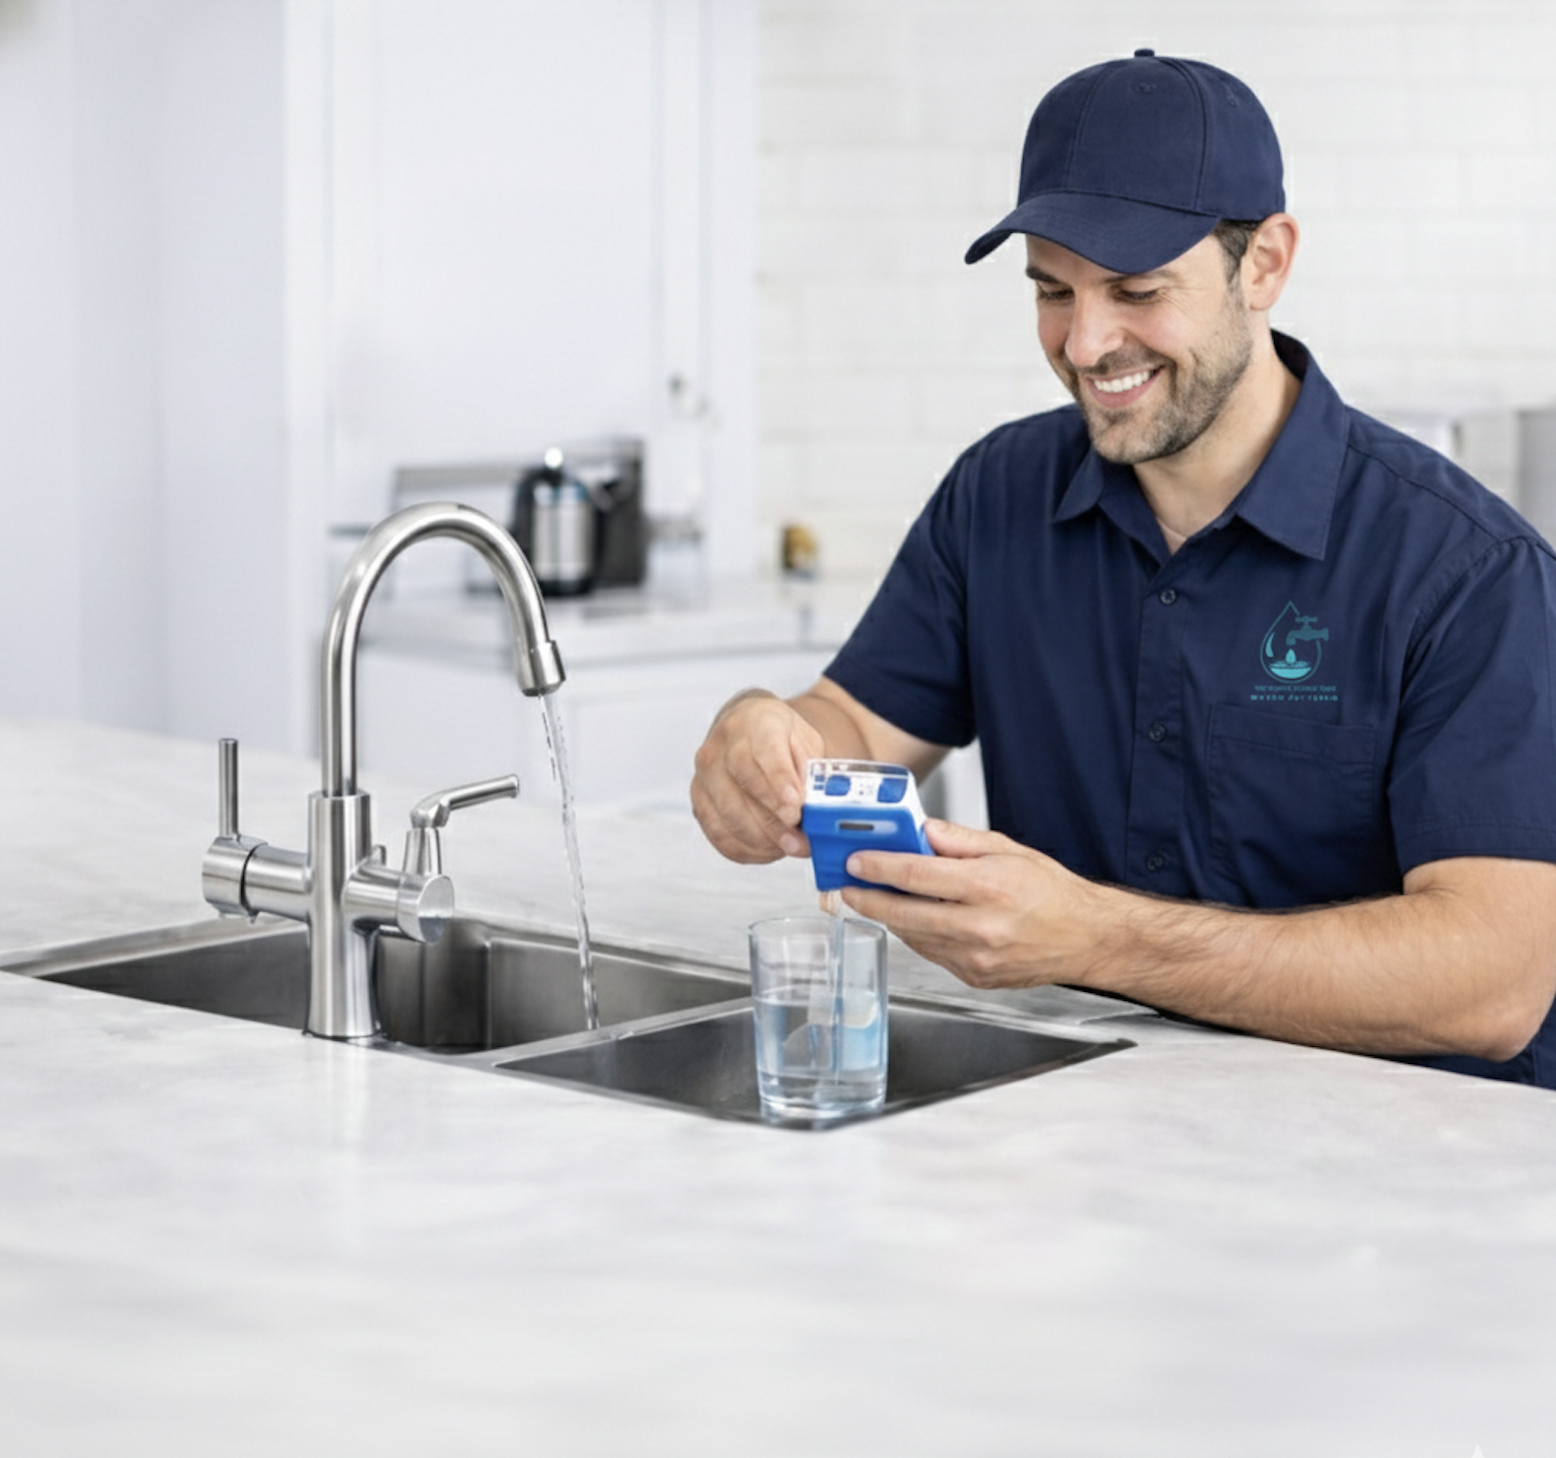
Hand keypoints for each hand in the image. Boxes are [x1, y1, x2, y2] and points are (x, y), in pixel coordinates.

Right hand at [690, 691, 825, 863]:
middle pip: (742, 787)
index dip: (779, 782)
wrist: (747, 728)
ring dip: (761, 839)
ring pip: (727, 814)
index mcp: (754, 722)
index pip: (763, 752)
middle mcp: (721, 746)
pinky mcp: (699, 801)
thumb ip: (808, 772)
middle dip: (773, 820)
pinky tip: (768, 849)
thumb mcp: (804, 742)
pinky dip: (745, 848)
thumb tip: (812, 809)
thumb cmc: (779, 737)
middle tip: (799, 840)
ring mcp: (704, 774)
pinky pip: (718, 833)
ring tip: (789, 847)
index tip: (795, 807)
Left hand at [838, 819, 1109, 988]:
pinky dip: (918, 935)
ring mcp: (977, 957)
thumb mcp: (1008, 849)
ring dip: (891, 918)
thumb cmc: (1052, 892)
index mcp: (988, 886)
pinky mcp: (975, 977)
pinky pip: (932, 954)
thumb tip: (920, 829)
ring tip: (877, 899)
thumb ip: (958, 840)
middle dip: (868, 899)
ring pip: (914, 936)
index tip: (855, 861)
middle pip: (904, 913)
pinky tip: (915, 919)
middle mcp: (980, 926)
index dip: (878, 867)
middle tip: (847, 887)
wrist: (1087, 937)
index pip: (916, 874)